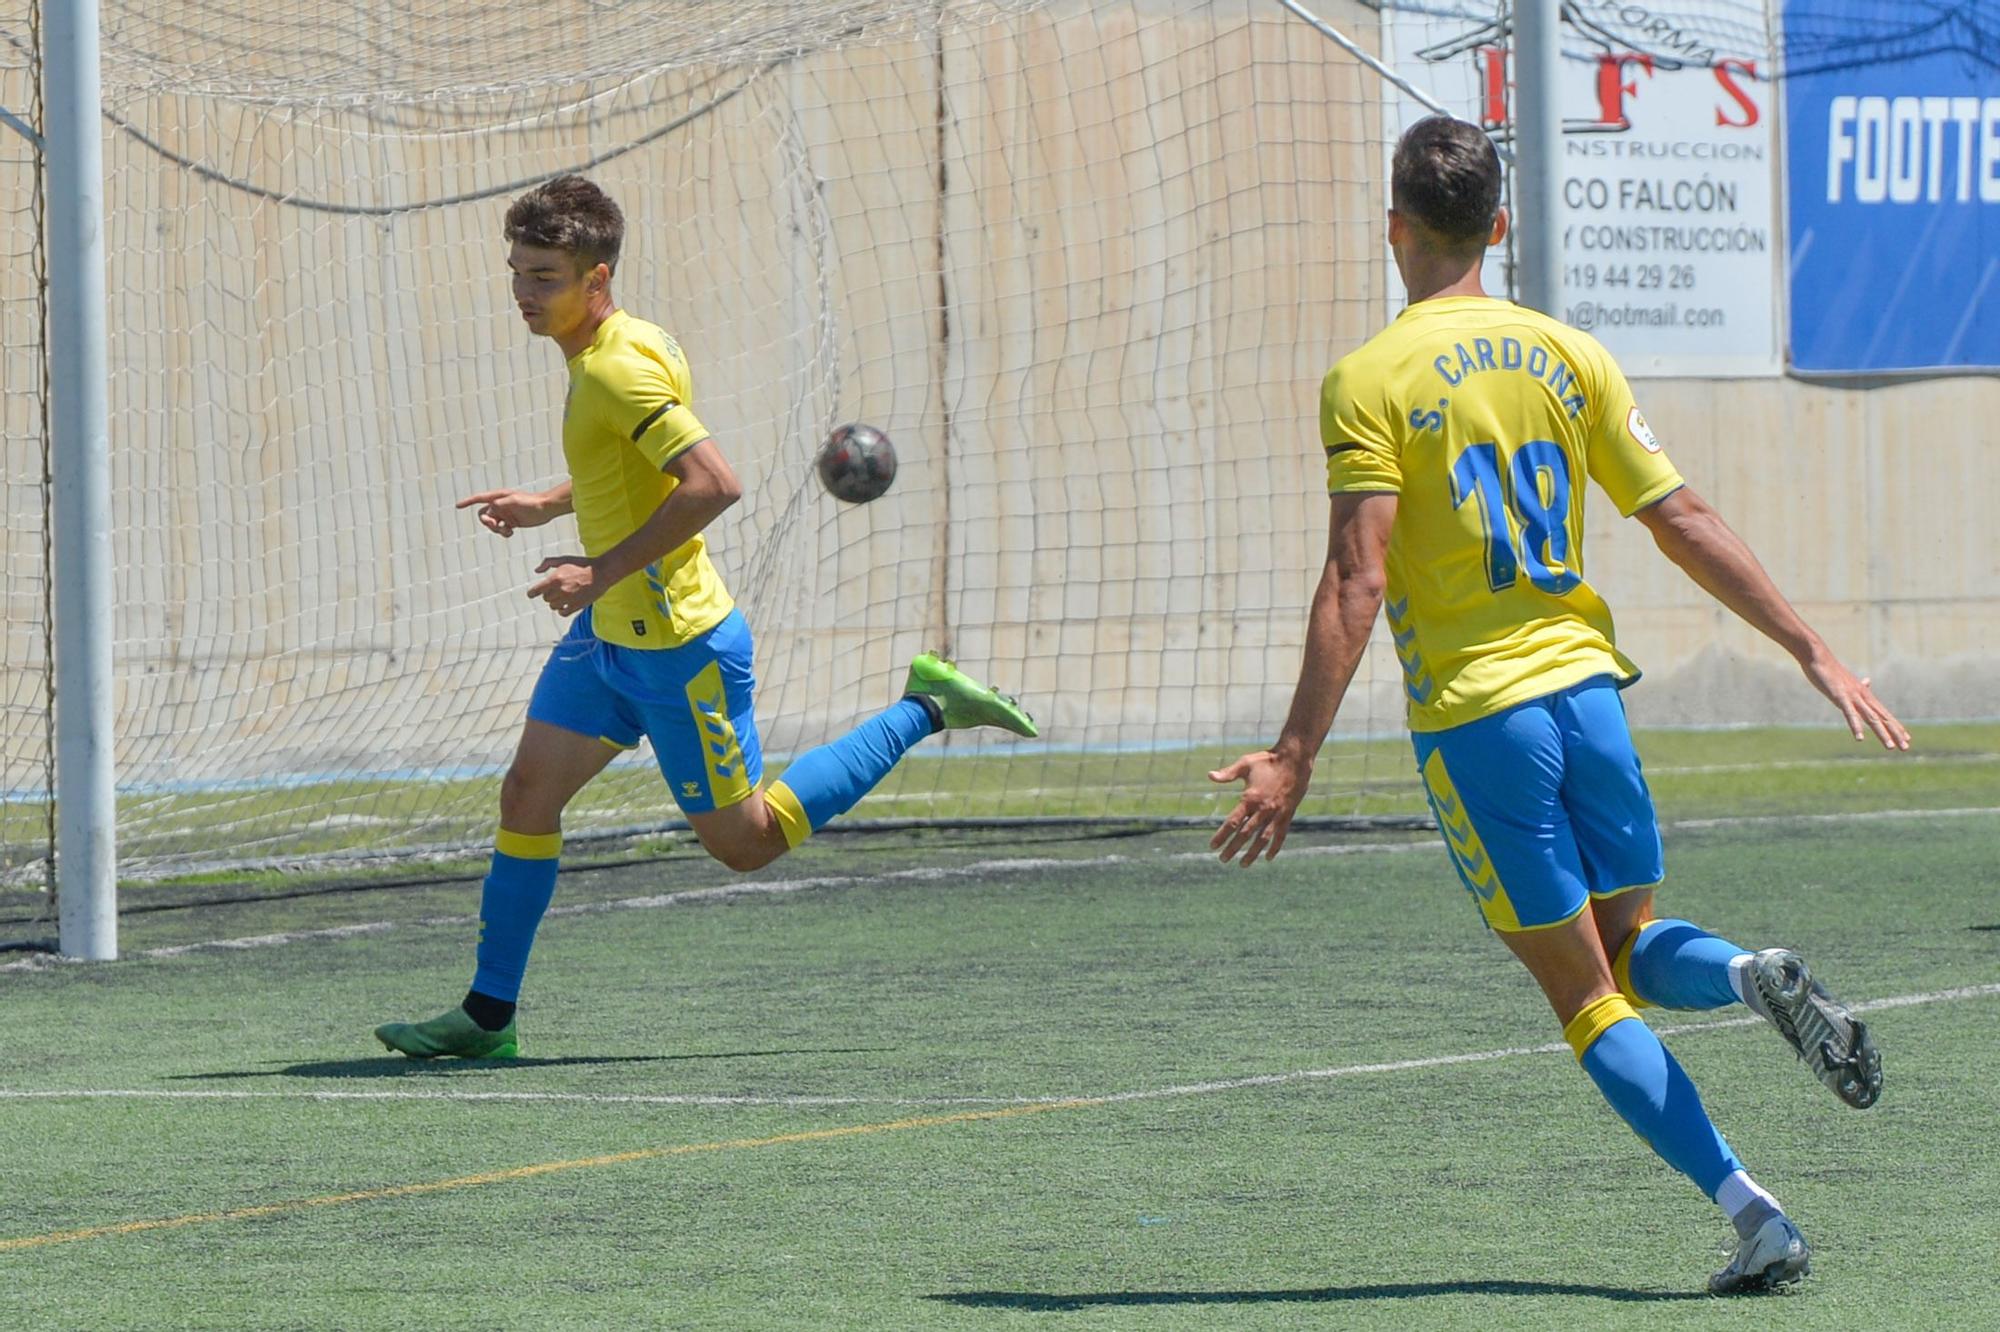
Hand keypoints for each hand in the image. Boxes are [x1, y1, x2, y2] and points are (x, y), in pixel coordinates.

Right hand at [458, 488, 555, 537]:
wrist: (545, 509)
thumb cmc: (531, 502)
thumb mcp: (514, 501)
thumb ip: (500, 504)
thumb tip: (490, 508)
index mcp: (498, 497)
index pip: (479, 499)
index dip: (468, 502)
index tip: (458, 506)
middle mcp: (500, 505)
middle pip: (483, 515)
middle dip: (487, 522)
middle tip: (496, 526)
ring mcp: (505, 514)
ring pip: (492, 524)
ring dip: (496, 530)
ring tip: (506, 531)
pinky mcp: (511, 522)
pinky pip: (500, 530)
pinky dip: (503, 533)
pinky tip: (511, 533)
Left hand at [527, 556, 603, 616]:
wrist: (600, 573)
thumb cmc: (582, 564)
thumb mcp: (563, 559)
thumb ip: (547, 563)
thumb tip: (536, 571)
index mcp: (555, 579)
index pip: (535, 591)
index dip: (532, 593)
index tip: (532, 594)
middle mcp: (560, 590)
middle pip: (545, 598)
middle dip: (549, 594)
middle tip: (557, 589)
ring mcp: (568, 599)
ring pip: (553, 606)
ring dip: (556, 602)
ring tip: (563, 596)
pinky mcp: (576, 606)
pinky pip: (562, 613)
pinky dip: (562, 610)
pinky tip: (566, 604)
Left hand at [1208, 748, 1312, 866]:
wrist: (1295, 759)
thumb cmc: (1267, 760)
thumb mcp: (1245, 763)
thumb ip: (1227, 773)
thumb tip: (1209, 775)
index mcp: (1250, 798)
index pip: (1233, 822)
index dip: (1221, 835)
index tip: (1212, 846)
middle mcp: (1263, 809)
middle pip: (1245, 834)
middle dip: (1233, 848)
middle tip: (1222, 860)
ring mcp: (1277, 813)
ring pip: (1263, 839)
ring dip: (1252, 853)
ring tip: (1243, 864)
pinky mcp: (1288, 814)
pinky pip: (1281, 835)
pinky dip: (1274, 847)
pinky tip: (1267, 858)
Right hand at [1801, 648, 1910, 749]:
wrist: (1819, 658)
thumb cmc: (1831, 670)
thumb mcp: (1848, 681)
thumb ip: (1859, 685)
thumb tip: (1868, 681)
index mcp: (1865, 695)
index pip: (1884, 714)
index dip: (1895, 726)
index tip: (1907, 739)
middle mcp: (1864, 697)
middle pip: (1882, 718)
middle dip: (1895, 733)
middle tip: (1906, 747)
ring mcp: (1853, 697)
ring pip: (1871, 718)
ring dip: (1881, 733)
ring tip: (1890, 746)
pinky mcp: (1840, 697)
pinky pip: (1850, 714)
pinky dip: (1856, 726)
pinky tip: (1860, 738)